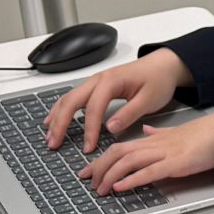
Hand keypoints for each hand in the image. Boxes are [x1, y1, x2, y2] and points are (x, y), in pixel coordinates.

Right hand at [44, 50, 187, 153]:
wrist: (163, 65)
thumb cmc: (158, 80)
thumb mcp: (149, 99)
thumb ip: (129, 113)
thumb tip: (110, 128)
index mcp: (111, 81)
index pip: (93, 108)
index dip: (89, 130)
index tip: (88, 148)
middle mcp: (98, 79)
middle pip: (71, 101)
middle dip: (60, 123)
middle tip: (54, 143)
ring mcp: (94, 82)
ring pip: (68, 98)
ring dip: (57, 117)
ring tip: (50, 136)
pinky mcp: (96, 86)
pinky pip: (73, 97)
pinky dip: (61, 109)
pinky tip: (54, 120)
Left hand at [78, 110, 213, 193]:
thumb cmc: (204, 135)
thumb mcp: (176, 133)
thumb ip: (159, 133)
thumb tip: (147, 130)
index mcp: (153, 140)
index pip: (119, 148)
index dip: (100, 159)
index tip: (87, 171)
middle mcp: (154, 145)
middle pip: (117, 153)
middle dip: (99, 168)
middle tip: (88, 182)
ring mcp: (164, 154)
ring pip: (129, 161)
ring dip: (111, 175)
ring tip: (101, 189)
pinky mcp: (176, 164)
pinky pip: (149, 172)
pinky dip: (132, 179)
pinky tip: (121, 187)